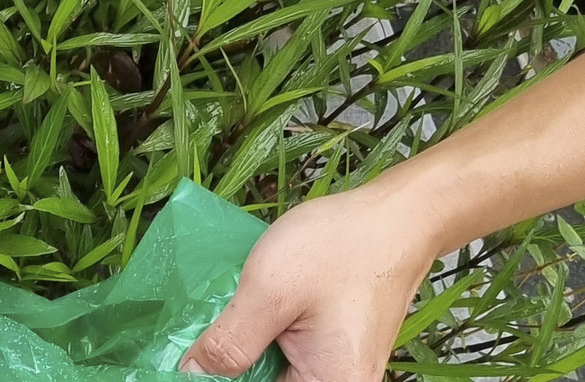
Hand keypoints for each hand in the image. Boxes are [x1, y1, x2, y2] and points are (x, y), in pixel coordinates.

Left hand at [181, 184, 439, 381]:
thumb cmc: (339, 248)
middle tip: (200, 332)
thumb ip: (229, 342)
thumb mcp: (269, 291)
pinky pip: (287, 356)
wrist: (396, 218)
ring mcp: (338, 370)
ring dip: (243, 350)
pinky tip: (245, 311)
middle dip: (228, 363)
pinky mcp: (335, 350)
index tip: (188, 358)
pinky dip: (262, 337)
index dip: (215, 377)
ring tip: (222, 317)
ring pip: (272, 370)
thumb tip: (190, 374)